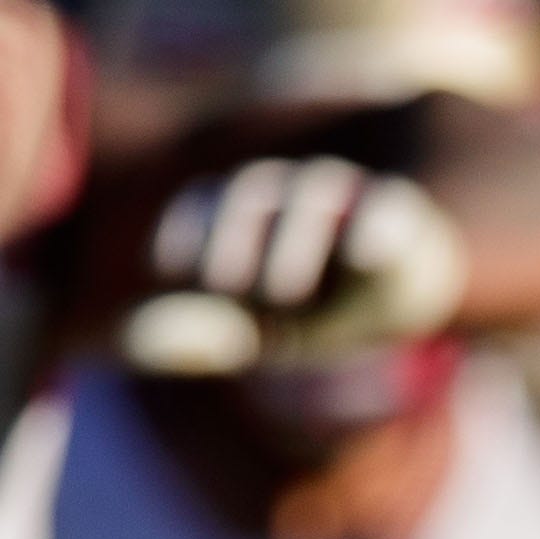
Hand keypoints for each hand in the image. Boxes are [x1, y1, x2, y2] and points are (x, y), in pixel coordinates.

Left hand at [124, 156, 466, 375]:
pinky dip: (372, 231)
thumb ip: (204, 331)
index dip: (188, 231)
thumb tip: (127, 342)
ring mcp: (350, 199)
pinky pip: (384, 213)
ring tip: (281, 295)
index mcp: (254, 209)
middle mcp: (294, 194)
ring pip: (314, 199)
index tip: (168, 270)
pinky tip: (362, 256)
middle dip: (235, 238)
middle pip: (256, 197)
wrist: (412, 289)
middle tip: (225, 289)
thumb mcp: (262, 327)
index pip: (209, 204)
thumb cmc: (324, 306)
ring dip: (294, 241)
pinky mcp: (400, 217)